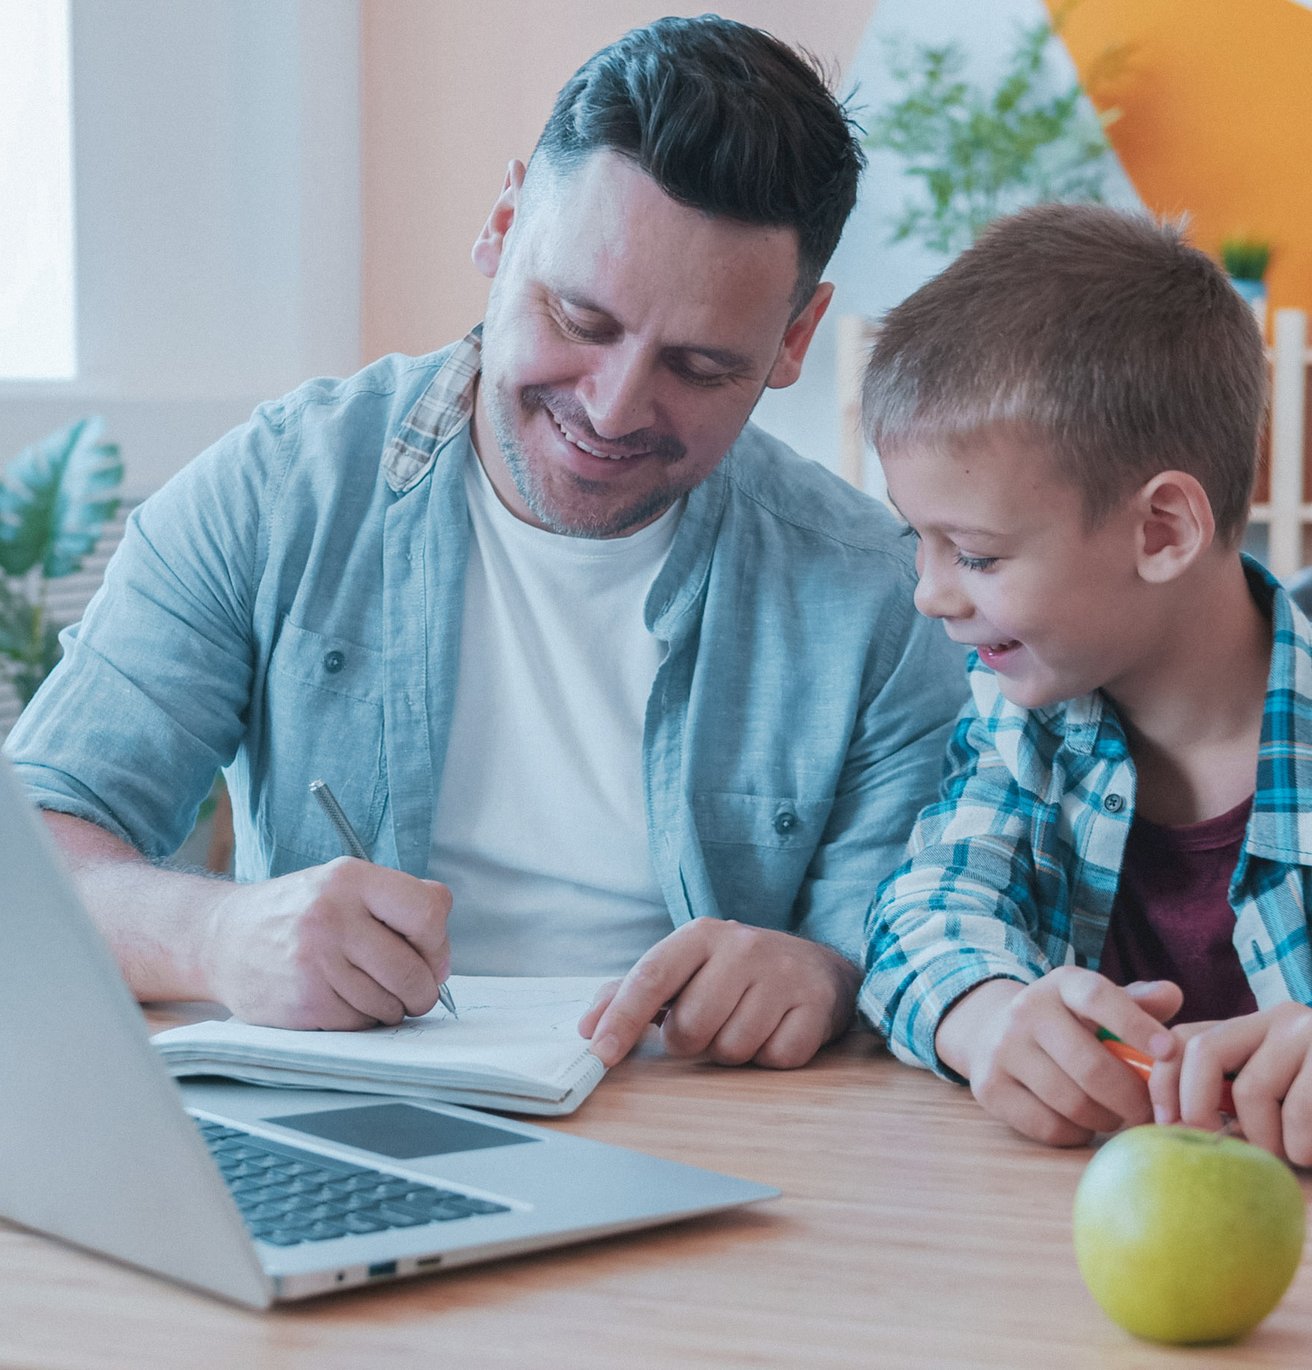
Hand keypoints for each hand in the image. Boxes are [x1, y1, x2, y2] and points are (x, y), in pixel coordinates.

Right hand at [202, 857, 451, 1029]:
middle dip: (422, 988)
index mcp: (350, 879)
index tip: (431, 954)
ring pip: (389, 1004)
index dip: (438, 943)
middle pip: (412, 970)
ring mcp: (314, 962)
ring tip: (371, 990)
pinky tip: (344, 1001)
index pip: (427, 913)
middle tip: (414, 989)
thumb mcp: (346, 884)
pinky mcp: (302, 1002)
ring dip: (392, 1007)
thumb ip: (402, 902)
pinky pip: (359, 1024)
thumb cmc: (297, 912)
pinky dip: (362, 1021)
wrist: (222, 939)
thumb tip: (442, 956)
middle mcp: (331, 917)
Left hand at [577, 919, 859, 1068]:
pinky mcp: (816, 1007)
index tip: (599, 1053)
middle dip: (691, 1041)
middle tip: (709, 1023)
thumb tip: (587, 1028)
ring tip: (744, 1022)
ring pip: (731, 1049)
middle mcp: (743, 947)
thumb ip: (632, 992)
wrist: (817, 967)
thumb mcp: (687, 967)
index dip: (621, 1018)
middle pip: (690, 1027)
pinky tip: (774, 1030)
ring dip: (731, 1050)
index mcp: (702, 935)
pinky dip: (768, 1057)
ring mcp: (783, 975)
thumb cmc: (736, 973)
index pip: (652, 976)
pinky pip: (774, 1059)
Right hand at [935, 969, 1181, 1146]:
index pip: (1098, 997)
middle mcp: (1026, 1011)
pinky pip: (1048, 1127)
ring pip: (1073, 1102)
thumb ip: (1137, 1002)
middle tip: (1149, 1112)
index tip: (1168, 1052)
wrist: (991, 1033)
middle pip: (1092, 1067)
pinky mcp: (989, 1087)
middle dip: (1132, 1098)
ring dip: (1106, 1118)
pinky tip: (1081, 1123)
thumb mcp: (1096, 1004)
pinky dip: (1076, 1133)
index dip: (1135, 1025)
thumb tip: (1173, 995)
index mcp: (1061, 984)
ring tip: (1113, 1114)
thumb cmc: (1066, 1023)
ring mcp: (1003, 1049)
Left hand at [1149, 1004, 1311, 1163]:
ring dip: (1266, 1142)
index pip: (1184, 1037)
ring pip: (1252, 1091)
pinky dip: (1302, 1146)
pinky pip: (1298, 1112)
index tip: (1165, 1125)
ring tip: (1292, 1156)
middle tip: (1213, 1146)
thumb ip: (1235, 1100)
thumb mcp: (1280, 1098)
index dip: (1163, 1080)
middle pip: (1203, 1053)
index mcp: (1257, 1028)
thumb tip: (1172, 1125)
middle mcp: (1281, 1019)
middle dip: (1196, 1106)